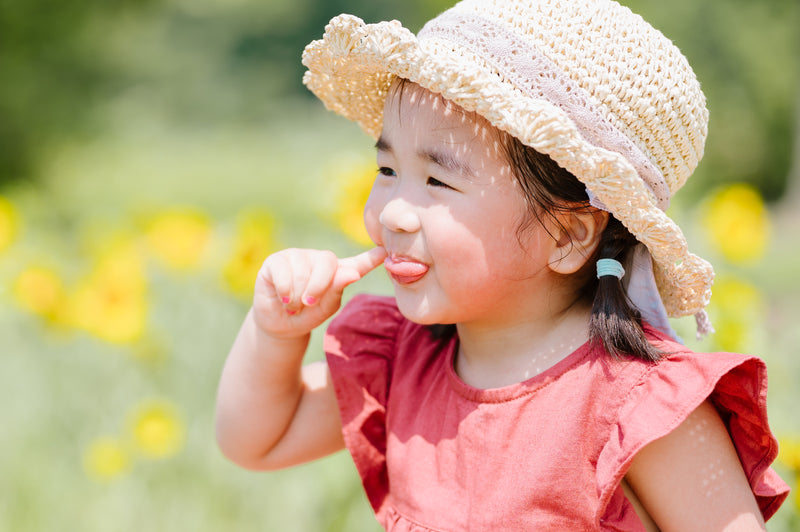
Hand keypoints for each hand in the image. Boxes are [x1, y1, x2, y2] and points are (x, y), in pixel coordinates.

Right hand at [252, 247, 386, 339]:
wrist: (279, 323)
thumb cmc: (307, 315)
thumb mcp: (325, 308)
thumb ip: (337, 290)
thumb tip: (352, 273)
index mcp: (339, 271)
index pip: (359, 262)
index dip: (371, 257)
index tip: (385, 251)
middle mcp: (320, 259)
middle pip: (327, 262)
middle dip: (318, 288)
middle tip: (308, 304)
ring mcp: (298, 256)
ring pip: (302, 271)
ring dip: (297, 296)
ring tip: (293, 304)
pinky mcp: (277, 260)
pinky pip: (284, 272)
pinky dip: (285, 291)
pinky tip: (283, 298)